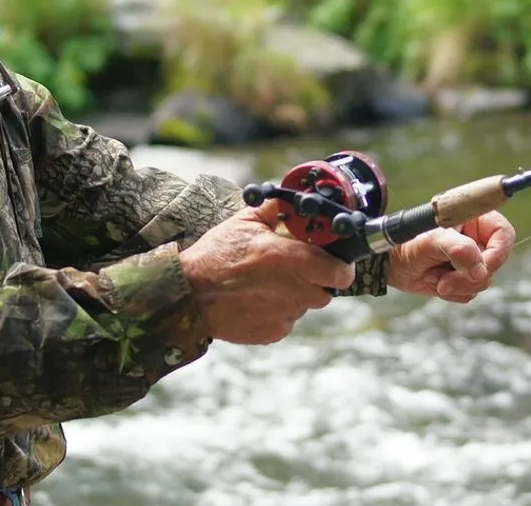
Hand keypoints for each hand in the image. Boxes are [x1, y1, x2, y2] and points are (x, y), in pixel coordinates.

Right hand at [179, 198, 355, 344]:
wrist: (189, 295)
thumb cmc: (216, 255)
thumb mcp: (244, 222)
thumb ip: (275, 210)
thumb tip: (293, 198)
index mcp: (290, 259)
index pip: (339, 272)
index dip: (341, 267)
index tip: (335, 262)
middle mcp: (293, 290)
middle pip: (326, 291)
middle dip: (318, 281)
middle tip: (297, 270)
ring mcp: (284, 314)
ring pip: (305, 306)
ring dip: (297, 295)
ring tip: (270, 284)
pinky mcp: (273, 333)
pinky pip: (287, 321)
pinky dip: (279, 311)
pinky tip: (257, 300)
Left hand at [389, 211, 514, 302]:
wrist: (390, 264)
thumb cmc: (407, 243)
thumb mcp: (430, 241)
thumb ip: (457, 249)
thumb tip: (480, 269)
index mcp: (472, 219)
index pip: (503, 233)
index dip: (499, 252)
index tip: (483, 266)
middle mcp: (475, 239)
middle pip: (495, 263)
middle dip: (469, 276)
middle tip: (445, 281)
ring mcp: (471, 260)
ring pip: (484, 281)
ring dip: (458, 285)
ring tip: (433, 276)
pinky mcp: (464, 278)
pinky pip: (471, 293)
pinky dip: (453, 293)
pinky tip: (435, 282)